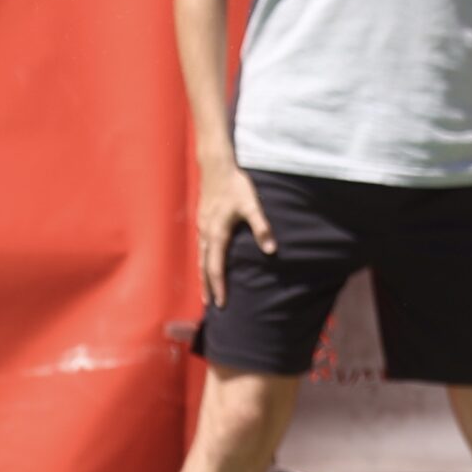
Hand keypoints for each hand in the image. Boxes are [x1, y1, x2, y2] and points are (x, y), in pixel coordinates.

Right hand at [197, 162, 273, 308]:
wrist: (216, 166)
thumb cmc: (235, 186)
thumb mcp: (252, 205)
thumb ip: (261, 227)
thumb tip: (270, 250)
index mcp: (217, 233)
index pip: (215, 267)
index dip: (218, 286)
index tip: (221, 304)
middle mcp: (206, 233)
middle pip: (204, 266)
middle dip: (207, 286)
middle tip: (210, 305)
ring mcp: (202, 227)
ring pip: (201, 257)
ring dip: (204, 274)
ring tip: (207, 289)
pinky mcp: (203, 220)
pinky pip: (201, 247)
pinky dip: (204, 260)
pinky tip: (208, 261)